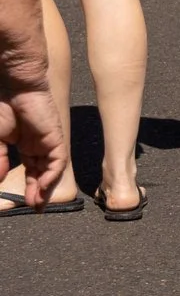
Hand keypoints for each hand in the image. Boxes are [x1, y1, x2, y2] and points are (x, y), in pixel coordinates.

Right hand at [0, 77, 63, 209]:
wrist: (15, 86)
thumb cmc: (2, 107)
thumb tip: (0, 179)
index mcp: (25, 144)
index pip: (31, 171)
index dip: (29, 187)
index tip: (25, 203)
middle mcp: (38, 145)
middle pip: (42, 174)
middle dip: (39, 192)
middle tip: (35, 209)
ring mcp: (48, 142)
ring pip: (52, 170)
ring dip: (46, 188)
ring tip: (39, 204)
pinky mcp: (55, 137)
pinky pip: (58, 160)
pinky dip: (52, 175)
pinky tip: (44, 187)